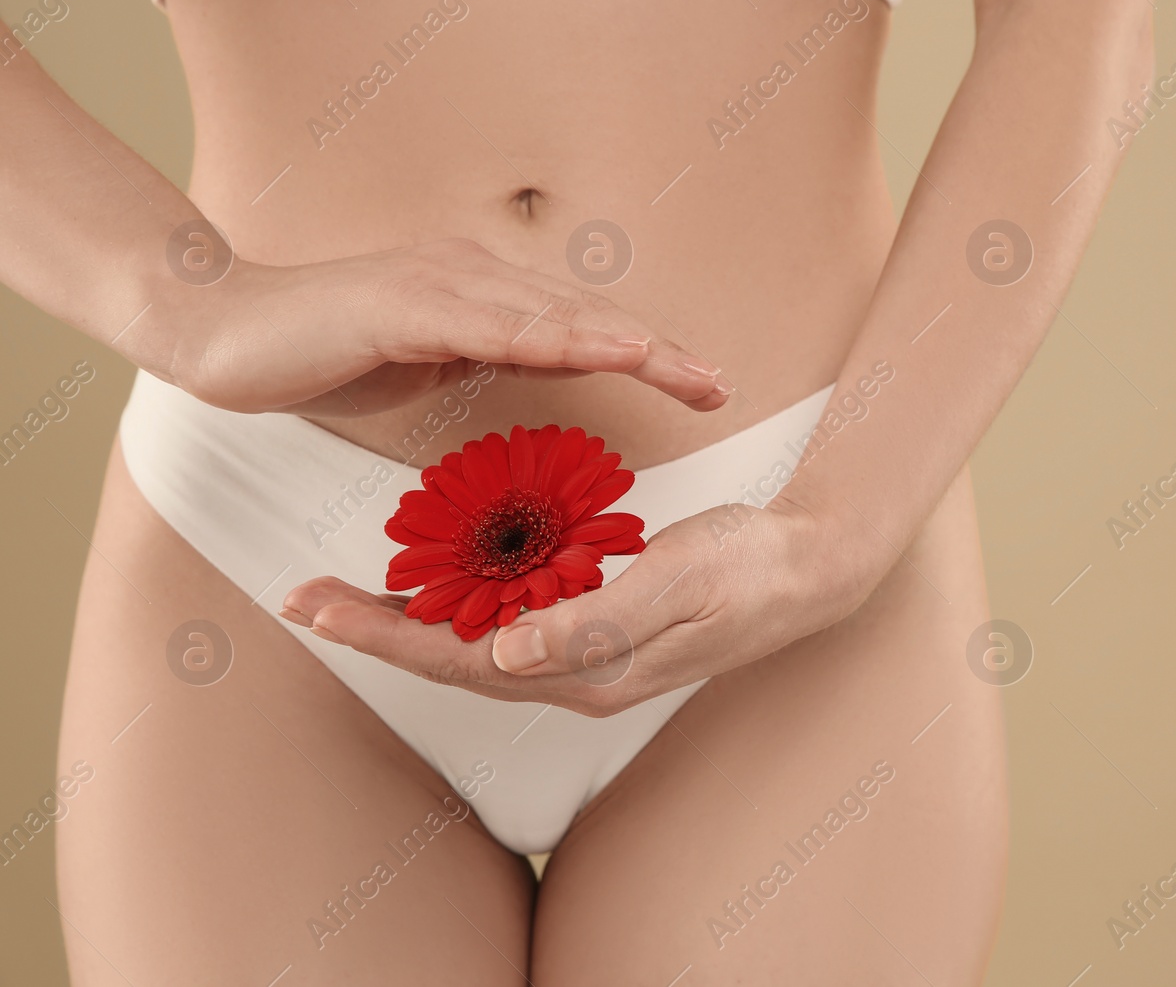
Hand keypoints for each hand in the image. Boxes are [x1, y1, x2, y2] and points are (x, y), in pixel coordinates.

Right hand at [158, 237, 729, 415]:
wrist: (219, 332)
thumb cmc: (322, 353)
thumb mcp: (424, 365)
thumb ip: (482, 360)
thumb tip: (538, 375)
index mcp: (480, 293)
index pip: (578, 327)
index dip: (644, 355)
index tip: (702, 386)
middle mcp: (470, 276)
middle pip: (583, 317)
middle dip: (659, 352)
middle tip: (721, 385)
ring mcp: (438, 283)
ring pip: (550, 316)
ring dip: (621, 342)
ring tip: (682, 368)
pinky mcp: (401, 304)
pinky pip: (490, 325)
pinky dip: (550, 338)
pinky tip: (597, 351)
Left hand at [279, 495, 889, 715]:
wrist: (811, 566)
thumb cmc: (750, 567)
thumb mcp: (677, 584)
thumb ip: (593, 621)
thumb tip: (503, 656)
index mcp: (588, 670)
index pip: (460, 661)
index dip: (384, 636)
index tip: (316, 609)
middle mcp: (576, 672)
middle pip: (452, 657)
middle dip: (374, 629)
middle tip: (302, 598)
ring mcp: (586, 652)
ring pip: (475, 641)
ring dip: (409, 617)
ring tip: (347, 590)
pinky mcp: (597, 623)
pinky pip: (510, 617)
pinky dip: (461, 599)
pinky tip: (439, 577)